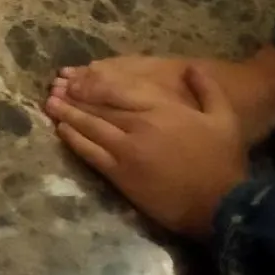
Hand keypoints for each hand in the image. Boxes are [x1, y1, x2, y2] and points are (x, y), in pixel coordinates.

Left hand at [46, 66, 248, 238]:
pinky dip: (74, 140)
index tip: (76, 75)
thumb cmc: (223, 162)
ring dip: (68, 114)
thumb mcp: (224, 118)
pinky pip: (90, 153)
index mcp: (162, 109)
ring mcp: (126, 150)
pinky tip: (61, 131)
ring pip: (90, 126)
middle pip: (99, 105)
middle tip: (54, 87)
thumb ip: (207, 88)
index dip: (93, 82)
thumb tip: (190, 67)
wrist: (220, 207)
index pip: (118, 89)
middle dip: (75, 95)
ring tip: (50, 104)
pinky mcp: (119, 174)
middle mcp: (139, 125)